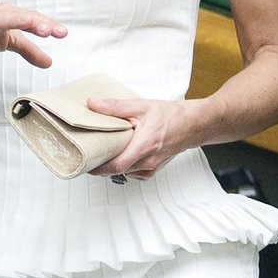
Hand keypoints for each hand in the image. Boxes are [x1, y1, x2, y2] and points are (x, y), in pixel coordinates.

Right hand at [0, 4, 67, 68]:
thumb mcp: (7, 41)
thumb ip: (29, 50)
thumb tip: (50, 62)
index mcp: (9, 16)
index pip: (31, 19)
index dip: (47, 25)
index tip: (63, 33)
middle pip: (19, 16)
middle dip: (35, 22)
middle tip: (51, 30)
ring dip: (13, 20)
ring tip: (29, 23)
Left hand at [86, 94, 202, 179]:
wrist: (192, 124)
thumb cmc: (170, 115)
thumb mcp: (140, 106)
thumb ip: (114, 106)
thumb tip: (92, 104)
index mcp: (144, 145)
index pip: (117, 166)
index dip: (98, 168)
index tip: (85, 163)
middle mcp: (148, 161)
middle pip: (118, 171)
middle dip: (101, 165)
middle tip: (88, 156)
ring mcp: (152, 167)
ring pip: (125, 172)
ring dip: (113, 165)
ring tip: (103, 153)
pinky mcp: (153, 170)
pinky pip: (134, 173)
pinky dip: (125, 166)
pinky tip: (122, 155)